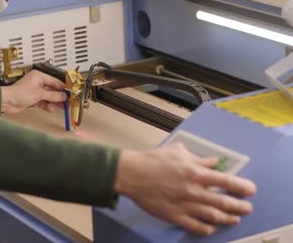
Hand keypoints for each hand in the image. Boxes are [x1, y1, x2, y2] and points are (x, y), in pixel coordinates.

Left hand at [1, 70, 66, 113]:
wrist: (7, 102)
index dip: (63, 87)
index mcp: (39, 76)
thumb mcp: (39, 94)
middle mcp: (37, 82)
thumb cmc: (19, 93)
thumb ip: (53, 95)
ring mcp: (35, 91)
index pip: (55, 81)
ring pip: (48, 96)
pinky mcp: (32, 98)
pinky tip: (51, 109)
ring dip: (54, 101)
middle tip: (68, 101)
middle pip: (52, 89)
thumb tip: (63, 96)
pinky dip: (46, 105)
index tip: (70, 92)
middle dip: (60, 96)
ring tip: (63, 106)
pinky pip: (42, 101)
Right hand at [114, 143, 256, 235]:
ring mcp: (184, 205)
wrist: (132, 173)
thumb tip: (213, 161)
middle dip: (240, 206)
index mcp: (195, 172)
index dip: (242, 187)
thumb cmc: (152, 161)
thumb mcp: (178, 152)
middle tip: (247, 207)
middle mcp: (193, 190)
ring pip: (213, 216)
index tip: (249, 190)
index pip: (227, 181)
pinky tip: (212, 228)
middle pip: (224, 202)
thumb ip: (199, 158)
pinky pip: (195, 226)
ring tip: (234, 219)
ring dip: (228, 218)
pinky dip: (207, 229)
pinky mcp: (174, 215)